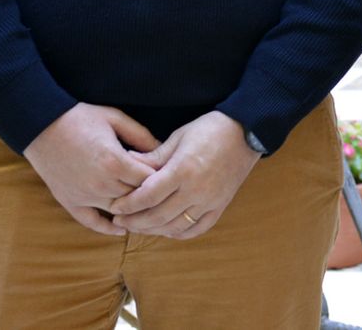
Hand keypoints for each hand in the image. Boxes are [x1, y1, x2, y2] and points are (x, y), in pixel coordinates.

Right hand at [23, 103, 160, 235]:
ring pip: (118, 212)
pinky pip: (91, 222)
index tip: (171, 175)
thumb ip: (141, 135)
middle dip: (152, 196)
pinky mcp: (70, 202)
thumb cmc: (80, 118)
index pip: (150, 180)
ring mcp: (84, 196)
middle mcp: (101, 183)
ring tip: (150, 211)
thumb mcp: (115, 118)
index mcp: (115, 162)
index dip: (163, 178)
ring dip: (133, 212)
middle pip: (137, 198)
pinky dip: (108, 228)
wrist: (41, 125)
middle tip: (166, 194)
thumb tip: (163, 150)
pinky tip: (122, 229)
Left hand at [107, 112, 260, 238]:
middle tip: (120, 220)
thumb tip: (126, 162)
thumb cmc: (209, 129)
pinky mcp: (220, 206)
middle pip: (158, 215)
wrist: (246, 132)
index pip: (148, 196)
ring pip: (175, 226)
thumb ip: (153, 156)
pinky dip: (179, 233)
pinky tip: (166, 229)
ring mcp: (210, 200)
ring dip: (153, 230)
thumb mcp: (178, 137)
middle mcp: (196, 189)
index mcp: (183, 170)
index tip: (115, 207)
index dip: (128, 204)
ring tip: (138, 226)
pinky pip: (197, 229)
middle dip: (135, 221)